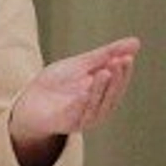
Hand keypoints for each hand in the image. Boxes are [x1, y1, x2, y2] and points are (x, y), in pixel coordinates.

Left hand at [9, 37, 140, 148]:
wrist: (29, 100)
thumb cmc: (58, 83)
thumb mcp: (83, 64)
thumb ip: (107, 54)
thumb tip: (136, 42)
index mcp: (104, 95)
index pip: (119, 84)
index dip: (124, 71)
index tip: (127, 56)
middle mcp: (97, 109)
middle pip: (111, 96)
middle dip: (117, 79)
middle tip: (119, 61)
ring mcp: (82, 118)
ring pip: (97, 106)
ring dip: (102, 90)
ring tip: (105, 71)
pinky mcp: (66, 124)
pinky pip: (76, 115)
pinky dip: (82, 105)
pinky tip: (85, 93)